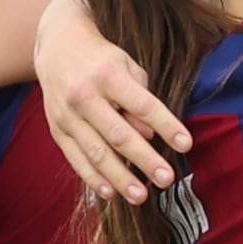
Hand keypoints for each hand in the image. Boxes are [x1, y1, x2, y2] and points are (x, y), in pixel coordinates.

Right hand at [36, 0, 190, 204]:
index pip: (143, 105)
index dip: (166, 125)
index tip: (186, 144)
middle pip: (119, 134)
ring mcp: (67, 115)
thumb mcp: (126, 65)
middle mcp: (85, 95)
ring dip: (119, 177)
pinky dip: (93, 178)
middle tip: (166, 179)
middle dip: (144, 159)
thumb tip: (148, 135)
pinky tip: (111, 193)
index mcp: (108, 75)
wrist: (57, 47)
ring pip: (96, 152)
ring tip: (140, 196)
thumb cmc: (102, 59)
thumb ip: (139, 98)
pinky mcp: (56, 130)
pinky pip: (75, 159)